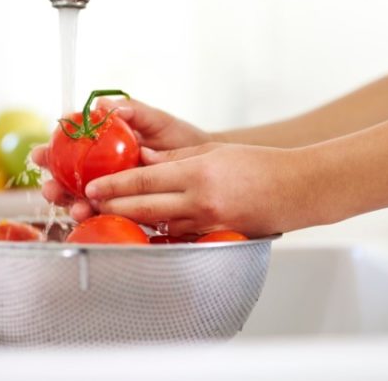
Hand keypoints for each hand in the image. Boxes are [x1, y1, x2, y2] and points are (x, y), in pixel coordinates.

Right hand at [31, 98, 212, 220]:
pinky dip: (96, 217)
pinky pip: (107, 215)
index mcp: (103, 145)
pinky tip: (92, 218)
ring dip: (72, 204)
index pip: (69, 147)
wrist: (205, 166)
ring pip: (83, 198)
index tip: (41, 152)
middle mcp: (103, 169)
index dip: (52, 150)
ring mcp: (114, 190)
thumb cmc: (180, 140)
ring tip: (74, 207)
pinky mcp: (127, 209)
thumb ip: (132, 111)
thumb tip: (103, 105)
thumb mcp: (157, 121)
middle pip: (69, 177)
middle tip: (49, 187)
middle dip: (54, 182)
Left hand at [83, 143, 317, 236]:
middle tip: (90, 205)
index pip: (144, 180)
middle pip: (143, 208)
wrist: (297, 190)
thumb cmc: (261, 166)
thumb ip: (175, 157)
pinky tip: (147, 228)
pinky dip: (161, 231)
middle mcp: (199, 201)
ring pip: (158, 225)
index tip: (93, 187)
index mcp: (197, 173)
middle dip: (112, 207)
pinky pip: (179, 236)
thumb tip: (144, 157)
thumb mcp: (214, 151)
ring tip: (112, 215)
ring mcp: (207, 223)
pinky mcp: (215, 237)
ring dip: (133, 221)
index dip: (114, 186)